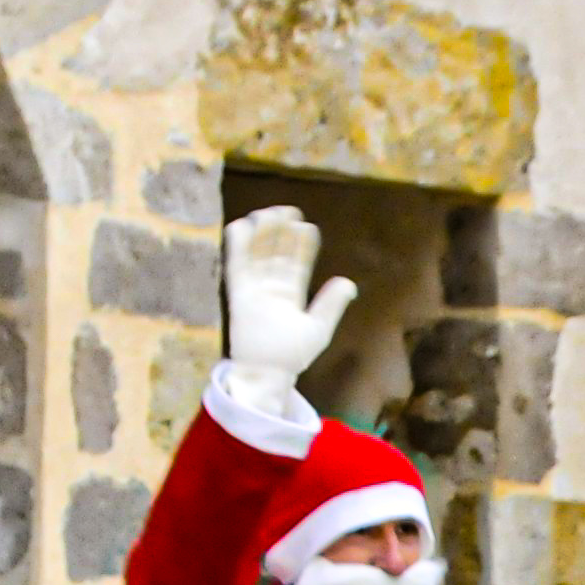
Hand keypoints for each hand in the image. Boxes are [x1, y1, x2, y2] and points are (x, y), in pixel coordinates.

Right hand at [221, 206, 353, 397]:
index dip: (302, 245)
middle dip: (282, 232)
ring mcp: (254, 290)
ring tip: (270, 212)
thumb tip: (349, 283)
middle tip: (288, 210)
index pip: (297, 264)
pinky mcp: (237, 294)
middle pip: (277, 253)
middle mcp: (272, 288)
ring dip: (262, 233)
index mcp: (291, 295)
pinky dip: (237, 246)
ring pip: (257, 254)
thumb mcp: (318, 328)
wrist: (268, 373)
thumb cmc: (292, 356)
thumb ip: (331, 304)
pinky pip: (236, 266)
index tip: (307, 226)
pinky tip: (242, 226)